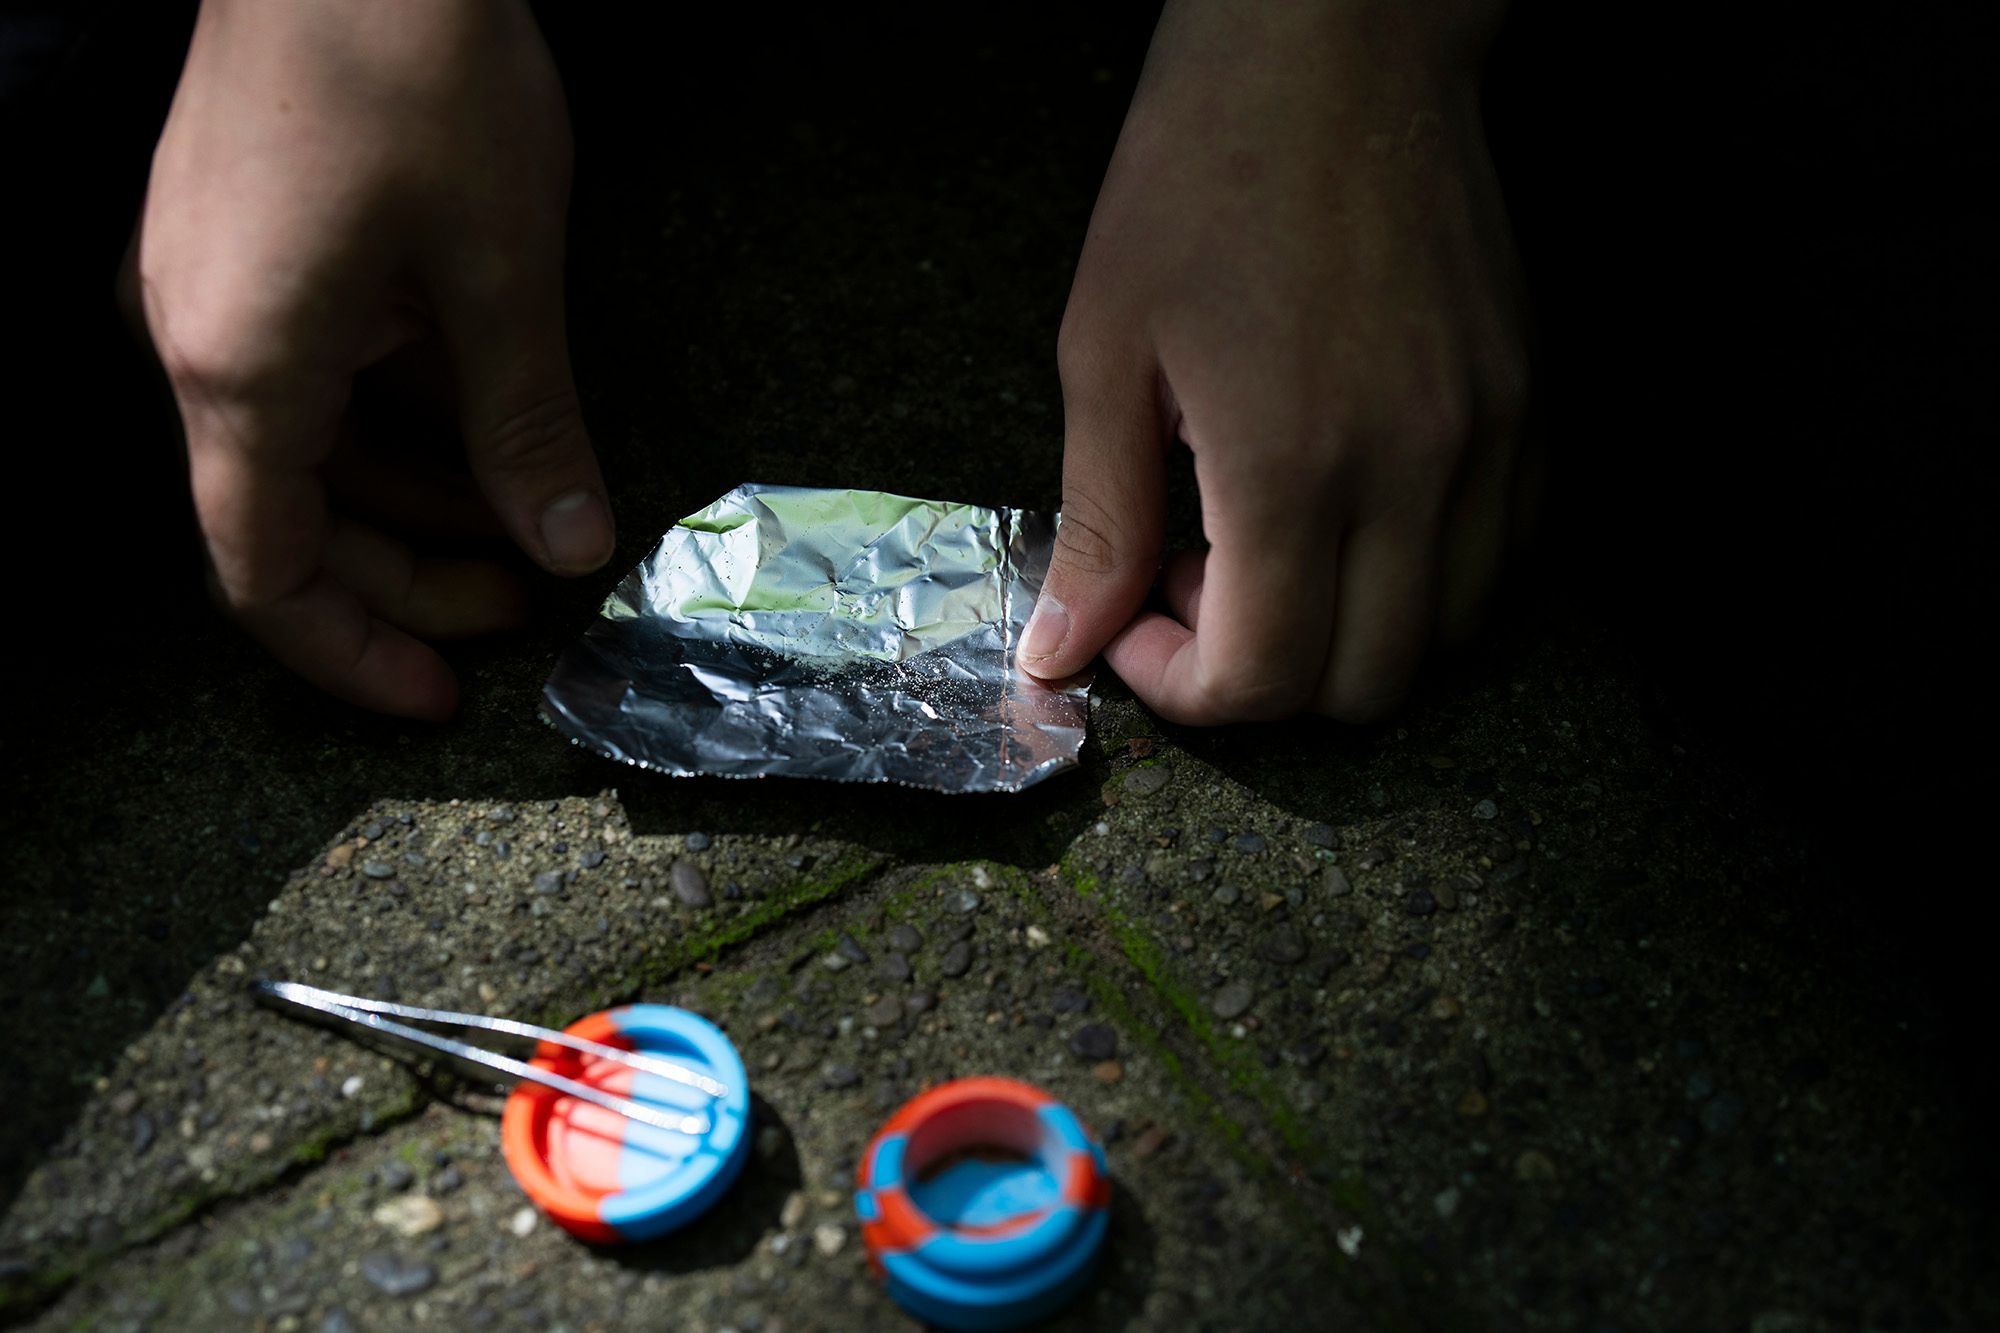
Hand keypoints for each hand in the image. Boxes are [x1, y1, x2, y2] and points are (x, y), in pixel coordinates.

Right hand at [135, 0, 610, 719]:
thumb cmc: (413, 65)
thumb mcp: (503, 270)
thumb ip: (528, 426)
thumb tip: (570, 548)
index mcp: (240, 367)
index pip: (265, 575)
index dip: (353, 652)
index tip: (443, 695)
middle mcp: (197, 341)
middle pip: (288, 523)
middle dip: (411, 579)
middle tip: (527, 604)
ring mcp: (215, 293)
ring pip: (309, 453)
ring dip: (417, 503)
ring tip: (534, 527)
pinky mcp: (249, 250)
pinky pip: (315, 379)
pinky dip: (400, 424)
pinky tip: (490, 434)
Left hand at [1021, 0, 1530, 723]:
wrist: (1338, 49)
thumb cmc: (1202, 177)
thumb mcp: (1106, 350)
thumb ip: (1097, 522)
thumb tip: (1059, 649)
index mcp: (1291, 463)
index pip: (1263, 679)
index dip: (1183, 686)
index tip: (1137, 621)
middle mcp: (1415, 470)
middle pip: (1365, 688)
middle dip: (1266, 675)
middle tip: (1197, 581)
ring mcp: (1492, 438)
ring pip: (1447, 637)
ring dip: (1350, 630)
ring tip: (1276, 535)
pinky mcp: (1533, 401)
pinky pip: (1506, 555)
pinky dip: (1428, 574)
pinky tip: (1357, 500)